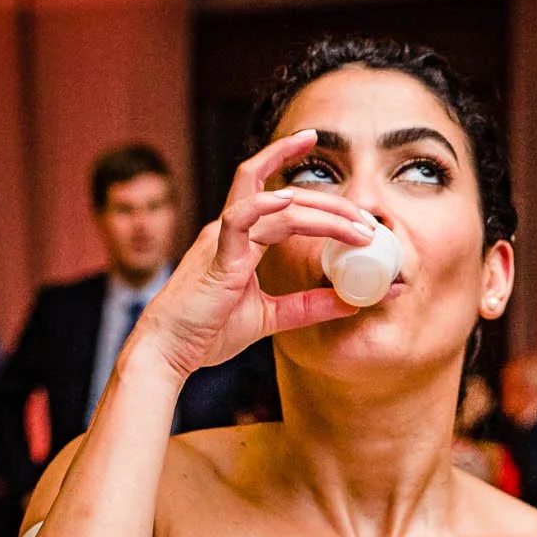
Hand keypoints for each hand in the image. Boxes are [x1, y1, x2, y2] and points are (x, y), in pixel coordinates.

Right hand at [133, 129, 374, 380]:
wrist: (169, 351)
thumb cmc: (208, 332)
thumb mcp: (270, 317)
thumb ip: (308, 306)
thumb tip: (352, 302)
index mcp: (240, 239)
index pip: (277, 196)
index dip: (308, 184)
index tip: (343, 187)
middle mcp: (230, 229)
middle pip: (285, 194)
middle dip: (332, 203)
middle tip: (368, 219)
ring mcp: (222, 239)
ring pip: (275, 204)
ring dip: (321, 212)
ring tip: (356, 224)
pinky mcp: (216, 257)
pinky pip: (238, 219)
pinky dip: (263, 205)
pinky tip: (288, 201)